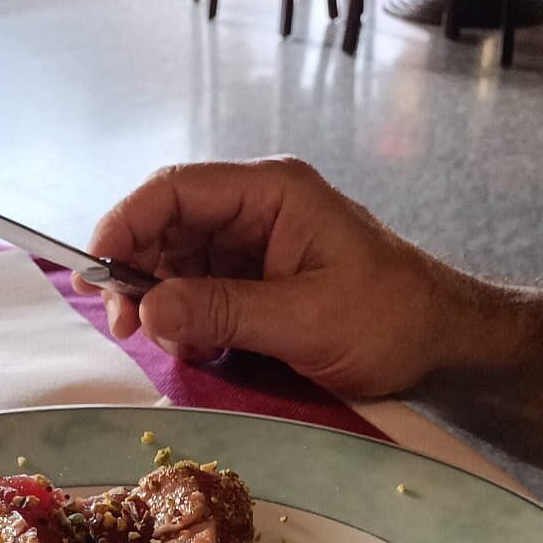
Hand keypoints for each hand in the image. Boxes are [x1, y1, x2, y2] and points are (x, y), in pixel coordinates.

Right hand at [74, 158, 474, 401]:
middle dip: (137, 274)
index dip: (125, 226)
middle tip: (126, 328)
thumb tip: (148, 310)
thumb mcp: (305, 319)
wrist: (446, 344)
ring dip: (161, 305)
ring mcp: (256, 247)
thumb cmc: (392, 319)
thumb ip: (223, 311)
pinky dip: (187, 324)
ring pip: (178, 265)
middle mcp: (257, 210)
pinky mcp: (258, 284)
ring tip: (171, 347)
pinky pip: (200, 295)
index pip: (175, 191)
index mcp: (272, 192)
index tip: (97, 276)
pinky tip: (200, 352)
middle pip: (168, 227)